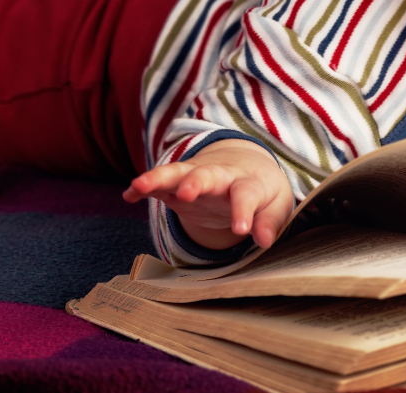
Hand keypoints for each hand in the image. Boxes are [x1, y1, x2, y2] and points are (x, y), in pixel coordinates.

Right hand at [123, 139, 293, 250]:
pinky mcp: (177, 183)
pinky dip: (144, 187)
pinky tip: (129, 195)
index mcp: (248, 182)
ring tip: (140, 185)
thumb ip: (269, 222)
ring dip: (159, 177)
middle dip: (196, 182)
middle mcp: (220, 176)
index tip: (242, 229)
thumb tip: (264, 241)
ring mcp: (196, 176)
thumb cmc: (264, 191)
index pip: (246, 194)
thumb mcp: (276, 205)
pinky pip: (159, 182)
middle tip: (187, 194)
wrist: (248, 165)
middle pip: (207, 175)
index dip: (244, 211)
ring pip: (177, 172)